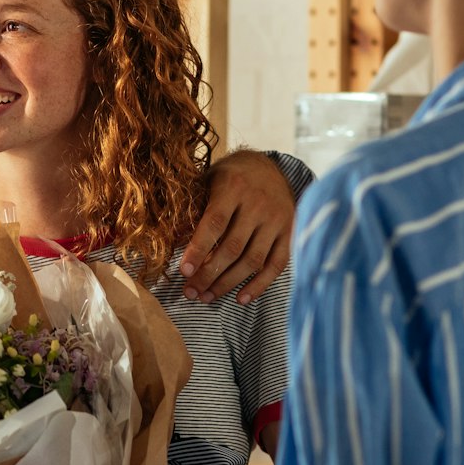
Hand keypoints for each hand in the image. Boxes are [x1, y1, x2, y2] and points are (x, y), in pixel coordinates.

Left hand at [182, 151, 295, 303]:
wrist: (269, 166)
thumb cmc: (230, 177)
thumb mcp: (209, 180)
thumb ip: (195, 207)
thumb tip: (173, 240)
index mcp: (233, 187)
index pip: (214, 223)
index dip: (199, 249)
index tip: (184, 272)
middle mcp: (258, 204)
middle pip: (232, 247)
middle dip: (209, 274)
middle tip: (190, 292)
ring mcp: (277, 219)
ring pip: (252, 260)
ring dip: (228, 283)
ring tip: (207, 297)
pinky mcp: (290, 231)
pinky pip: (276, 264)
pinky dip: (259, 285)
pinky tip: (240, 298)